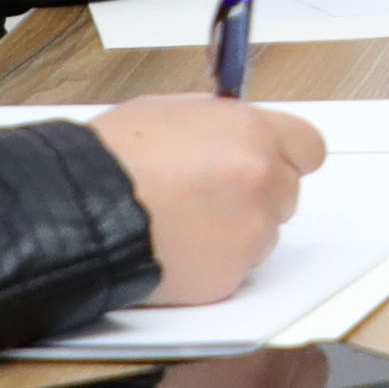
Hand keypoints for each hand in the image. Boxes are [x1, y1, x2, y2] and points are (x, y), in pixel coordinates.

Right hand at [84, 99, 326, 307]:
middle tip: (213, 193)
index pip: (308, 146)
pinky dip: (214, 260)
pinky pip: (237, 267)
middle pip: (288, 191)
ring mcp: (249, 233)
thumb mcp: (169, 111)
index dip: (286, 154)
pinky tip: (177, 246)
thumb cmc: (111, 161)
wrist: (80, 212)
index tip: (273, 160)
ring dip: (237, 228)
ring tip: (183, 220)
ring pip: (265, 233)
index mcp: (252, 135)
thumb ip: (221, 123)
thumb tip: (238, 129)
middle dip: (259, 192)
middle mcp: (261, 183)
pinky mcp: (229, 276)